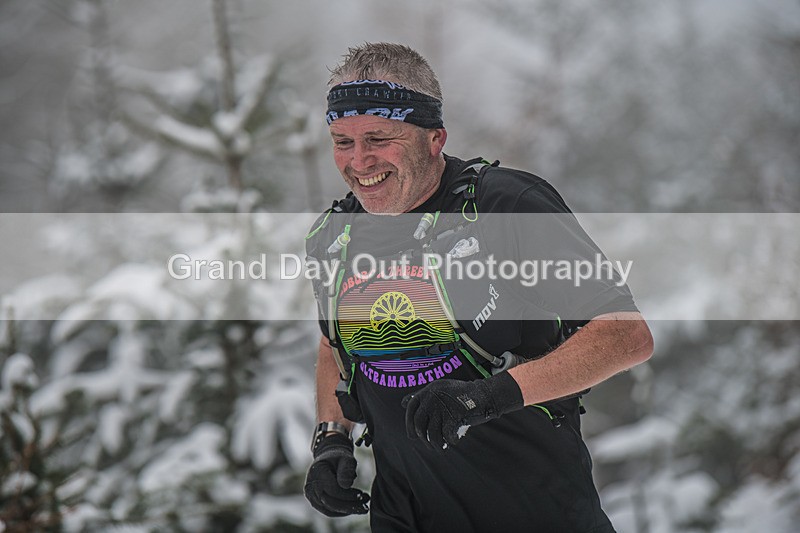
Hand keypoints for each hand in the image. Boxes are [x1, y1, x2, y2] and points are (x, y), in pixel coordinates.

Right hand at [304, 433, 369, 516]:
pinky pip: (328, 511)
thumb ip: (347, 469)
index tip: (362, 494)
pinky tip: (354, 508)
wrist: (330, 458)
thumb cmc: (339, 457)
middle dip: (349, 506)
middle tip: (366, 507)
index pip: (332, 490)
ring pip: (329, 510)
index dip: (348, 495)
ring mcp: (311, 495)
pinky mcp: (315, 502)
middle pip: (330, 502)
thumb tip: (346, 485)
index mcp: (317, 472)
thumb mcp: (346, 458)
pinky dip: (342, 512)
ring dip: (347, 511)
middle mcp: (310, 486)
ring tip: (363, 507)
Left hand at [401, 373, 522, 450]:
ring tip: (441, 447)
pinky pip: (447, 435)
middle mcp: (433, 396)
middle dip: (422, 438)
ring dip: (436, 444)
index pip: (411, 407)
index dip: (409, 423)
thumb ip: (422, 396)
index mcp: (429, 390)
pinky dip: (452, 441)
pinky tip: (456, 439)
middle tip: (429, 444)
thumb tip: (403, 402)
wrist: (486, 394)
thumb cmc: (462, 395)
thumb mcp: (439, 390)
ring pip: (432, 433)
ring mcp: (443, 405)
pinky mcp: (455, 414)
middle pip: (419, 423)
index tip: (413, 435)